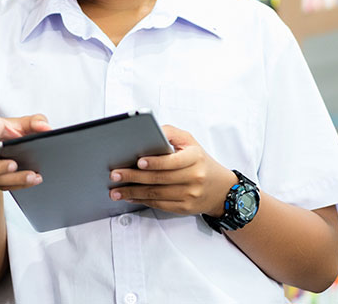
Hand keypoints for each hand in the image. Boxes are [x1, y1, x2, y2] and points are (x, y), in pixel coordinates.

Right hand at [0, 115, 51, 191]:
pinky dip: (17, 184)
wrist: (2, 150)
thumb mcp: (22, 123)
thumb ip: (35, 121)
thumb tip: (46, 128)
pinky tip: (32, 181)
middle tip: (14, 165)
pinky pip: (1, 186)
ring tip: (31, 176)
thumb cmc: (9, 133)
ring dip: (12, 179)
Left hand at [108, 125, 237, 215]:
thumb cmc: (199, 161)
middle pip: (159, 179)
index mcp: (194, 158)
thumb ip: (169, 132)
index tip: (138, 162)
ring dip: (133, 192)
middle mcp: (194, 177)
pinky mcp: (185, 208)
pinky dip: (142, 201)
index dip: (155, 162)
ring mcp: (190, 194)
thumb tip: (149, 130)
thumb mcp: (189, 141)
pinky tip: (130, 197)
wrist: (222, 189)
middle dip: (134, 177)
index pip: (172, 161)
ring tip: (116, 191)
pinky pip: (160, 205)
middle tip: (115, 175)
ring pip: (157, 194)